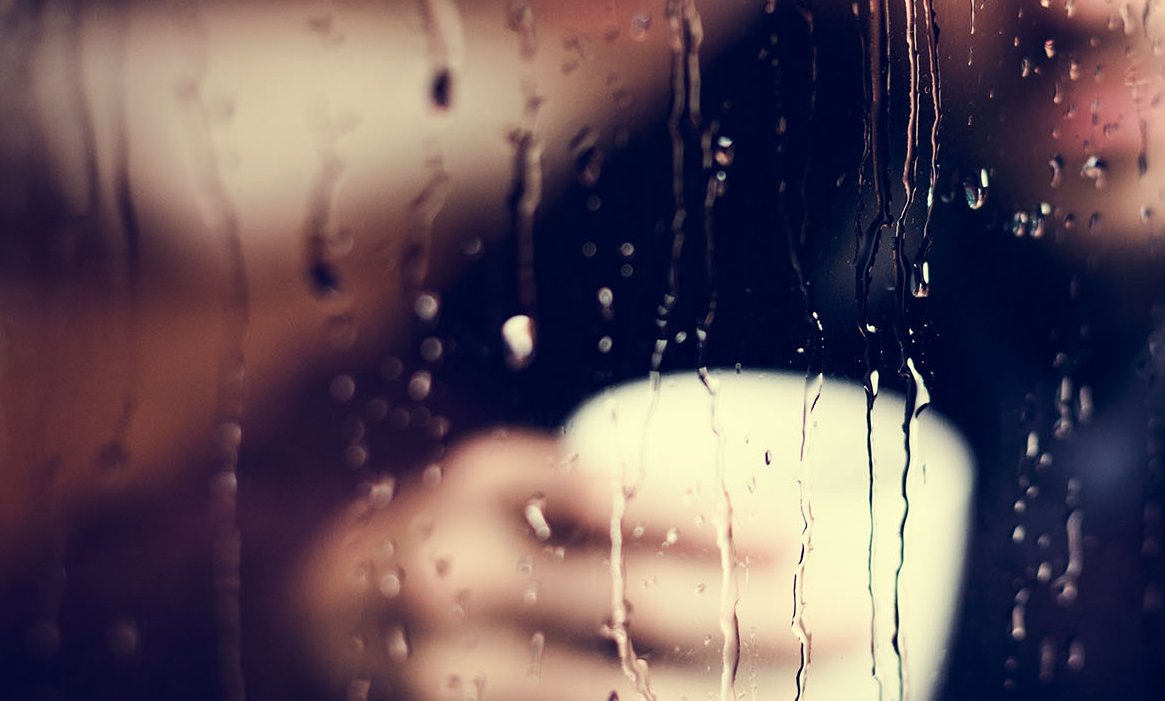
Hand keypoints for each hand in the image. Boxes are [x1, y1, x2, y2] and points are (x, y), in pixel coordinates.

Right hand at [297, 427, 866, 699]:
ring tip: (823, 687)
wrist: (309, 613)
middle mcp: (454, 577)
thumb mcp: (511, 487)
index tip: (804, 533)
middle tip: (855, 616)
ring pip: (610, 693)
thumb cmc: (461, 536)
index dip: (715, 521)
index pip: (614, 503)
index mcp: (482, 485)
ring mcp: (443, 673)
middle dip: (757, 618)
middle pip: (630, 608)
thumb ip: (608, 503)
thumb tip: (784, 532)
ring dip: (726, 695)